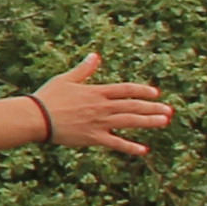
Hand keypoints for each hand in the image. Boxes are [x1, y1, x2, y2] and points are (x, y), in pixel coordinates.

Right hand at [35, 52, 173, 158]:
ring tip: (164, 122)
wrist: (37, 118)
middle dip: (152, 108)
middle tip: (169, 110)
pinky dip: (130, 147)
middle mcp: (101, 106)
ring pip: (129, 122)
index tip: (155, 93)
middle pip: (132, 106)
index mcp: (96, 92)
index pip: (125, 90)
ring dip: (148, 122)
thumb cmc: (48, 97)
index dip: (141, 91)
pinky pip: (116, 143)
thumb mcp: (66, 79)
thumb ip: (84, 69)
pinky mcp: (93, 137)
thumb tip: (95, 56)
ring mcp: (99, 122)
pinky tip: (143, 150)